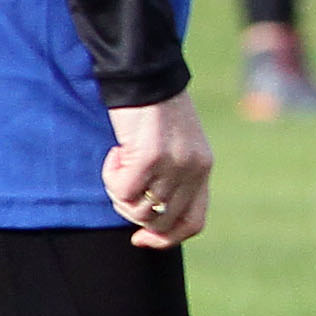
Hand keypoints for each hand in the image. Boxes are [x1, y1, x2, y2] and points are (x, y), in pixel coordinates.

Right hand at [106, 95, 211, 249]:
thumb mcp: (174, 146)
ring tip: (118, 163)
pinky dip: (111, 176)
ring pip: (138, 208)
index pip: (193, 222)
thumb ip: (172, 176)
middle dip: (132, 211)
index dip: (165, 239)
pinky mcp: (150, 157)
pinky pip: (122, 189)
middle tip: (120, 185)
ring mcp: (174, 165)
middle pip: (159, 220)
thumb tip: (150, 218)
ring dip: (119, 192)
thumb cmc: (153, 110)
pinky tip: (115, 153)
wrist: (145, 76)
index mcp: (203, 169)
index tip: (140, 239)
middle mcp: (193, 170)